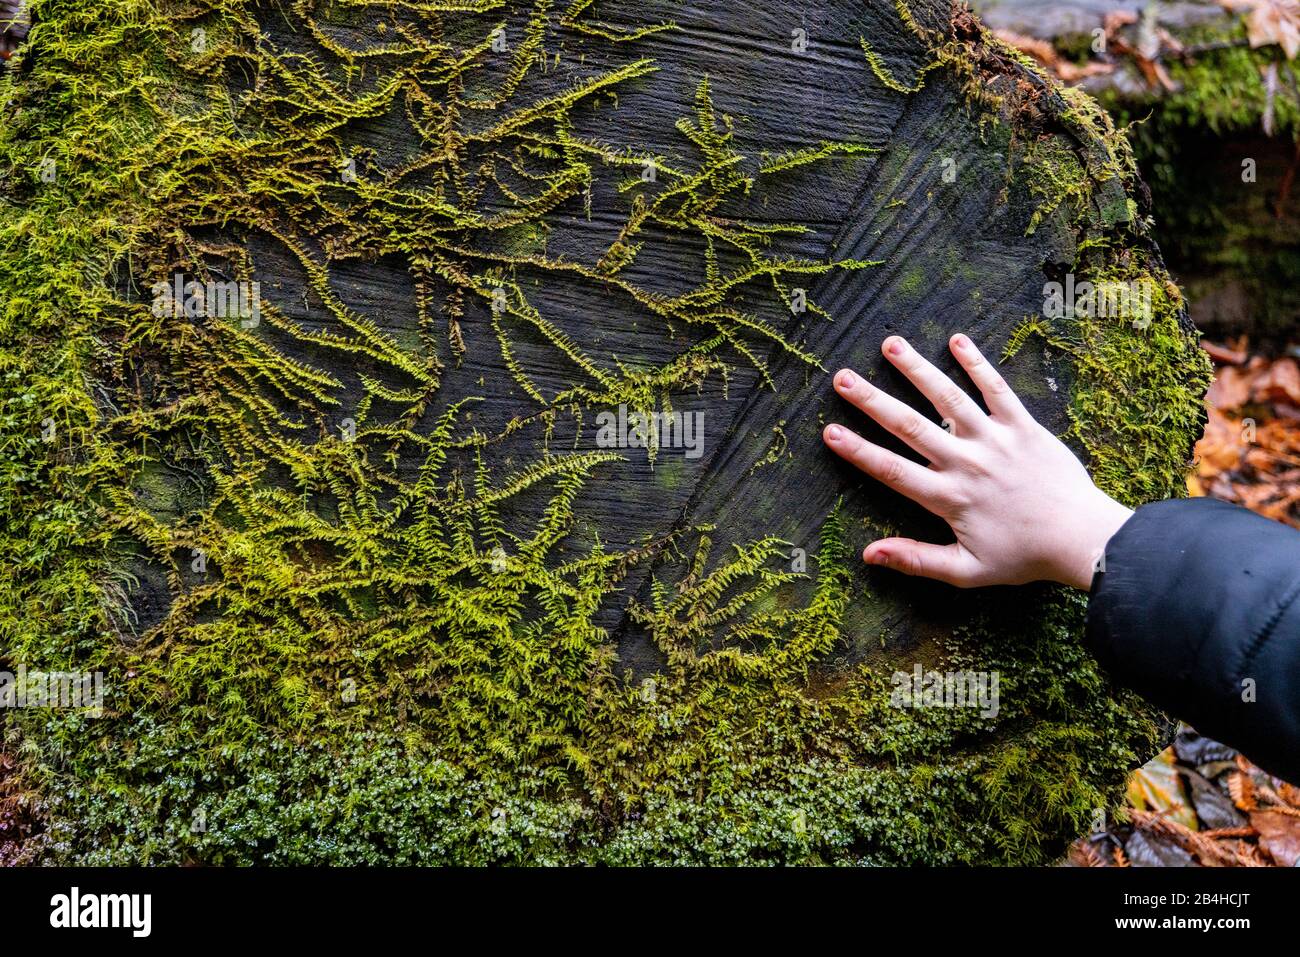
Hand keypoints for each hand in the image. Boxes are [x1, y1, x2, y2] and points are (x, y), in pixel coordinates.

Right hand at [822, 334, 1132, 589]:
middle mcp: (967, 463)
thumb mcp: (966, 571)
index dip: (859, 451)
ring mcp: (995, 440)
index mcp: (949, 498)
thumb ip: (917, 560)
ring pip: (949, 397)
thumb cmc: (1023, 558)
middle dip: (872, 400)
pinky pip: (997, 389)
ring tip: (891, 344)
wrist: (1083, 539)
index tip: (830, 431)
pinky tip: (956, 340)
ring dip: (917, 369)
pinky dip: (977, 364)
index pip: (893, 470)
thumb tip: (869, 554)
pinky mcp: (1024, 427)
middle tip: (842, 378)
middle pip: (910, 426)